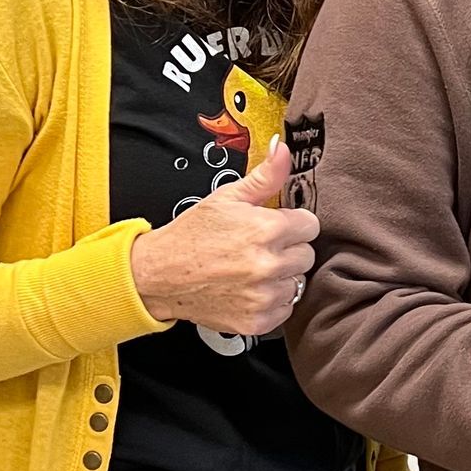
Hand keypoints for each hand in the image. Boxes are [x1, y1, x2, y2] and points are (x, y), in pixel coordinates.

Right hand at [130, 140, 320, 333]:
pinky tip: (249, 289)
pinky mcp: (258, 320)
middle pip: (307, 255)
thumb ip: (265, 176)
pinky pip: (285, 309)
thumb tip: (283, 149)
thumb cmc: (192, 235)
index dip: (292, 223)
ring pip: (297, 283)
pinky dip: (271, 301)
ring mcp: (264, 296)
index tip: (275, 227)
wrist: (160, 275)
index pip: (310, 225)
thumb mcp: (227, 197)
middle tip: (259, 248)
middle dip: (287, 249)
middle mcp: (269, 265)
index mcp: (267, 229)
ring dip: (280, 277)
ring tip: (251, 269)